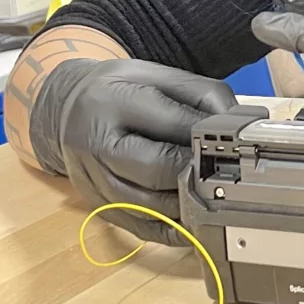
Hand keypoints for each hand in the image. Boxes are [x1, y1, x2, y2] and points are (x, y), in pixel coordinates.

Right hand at [28, 59, 236, 244]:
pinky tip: (196, 222)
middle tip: (229, 172)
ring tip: (218, 196)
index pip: (170, 124)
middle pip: (156, 169)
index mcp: (113, 101)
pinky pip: (140, 227)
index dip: (209, 136)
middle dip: (198, 173)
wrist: (65, 108)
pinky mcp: (98, 205)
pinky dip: (173, 229)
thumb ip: (201, 94)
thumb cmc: (120, 89)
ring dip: (189, 204)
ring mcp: (93, 180)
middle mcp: (96, 143)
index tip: (238, 143)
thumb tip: (238, 124)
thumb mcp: (157, 74)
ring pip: (149, 205)